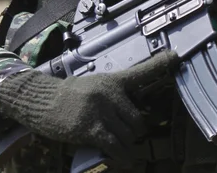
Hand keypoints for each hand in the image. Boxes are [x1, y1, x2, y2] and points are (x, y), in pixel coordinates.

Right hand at [0, 50, 178, 164]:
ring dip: (126, 146)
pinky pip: (115, 146)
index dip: (160, 64)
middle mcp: (109, 93)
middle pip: (138, 120)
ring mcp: (101, 110)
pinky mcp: (91, 127)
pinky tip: (123, 160)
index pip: (140, 72)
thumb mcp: (92, 87)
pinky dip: (121, 156)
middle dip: (135, 133)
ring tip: (117, 147)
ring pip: (128, 135)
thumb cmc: (66, 97)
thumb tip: (132, 120)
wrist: (40, 101)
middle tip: (126, 136)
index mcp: (112, 81)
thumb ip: (113, 98)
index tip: (177, 56)